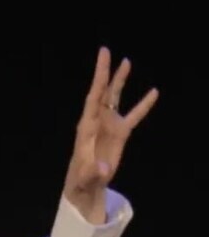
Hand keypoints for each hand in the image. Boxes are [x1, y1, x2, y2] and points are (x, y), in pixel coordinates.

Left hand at [63, 47, 158, 223]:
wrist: (88, 186)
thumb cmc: (83, 180)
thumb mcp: (87, 177)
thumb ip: (94, 171)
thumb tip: (104, 167)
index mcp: (87, 126)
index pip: (93, 97)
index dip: (98, 78)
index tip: (102, 60)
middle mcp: (97, 121)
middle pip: (102, 92)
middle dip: (105, 73)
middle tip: (106, 51)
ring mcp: (109, 125)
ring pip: (115, 99)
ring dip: (120, 81)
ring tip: (126, 62)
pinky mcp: (120, 133)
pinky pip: (134, 115)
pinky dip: (143, 105)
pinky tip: (154, 92)